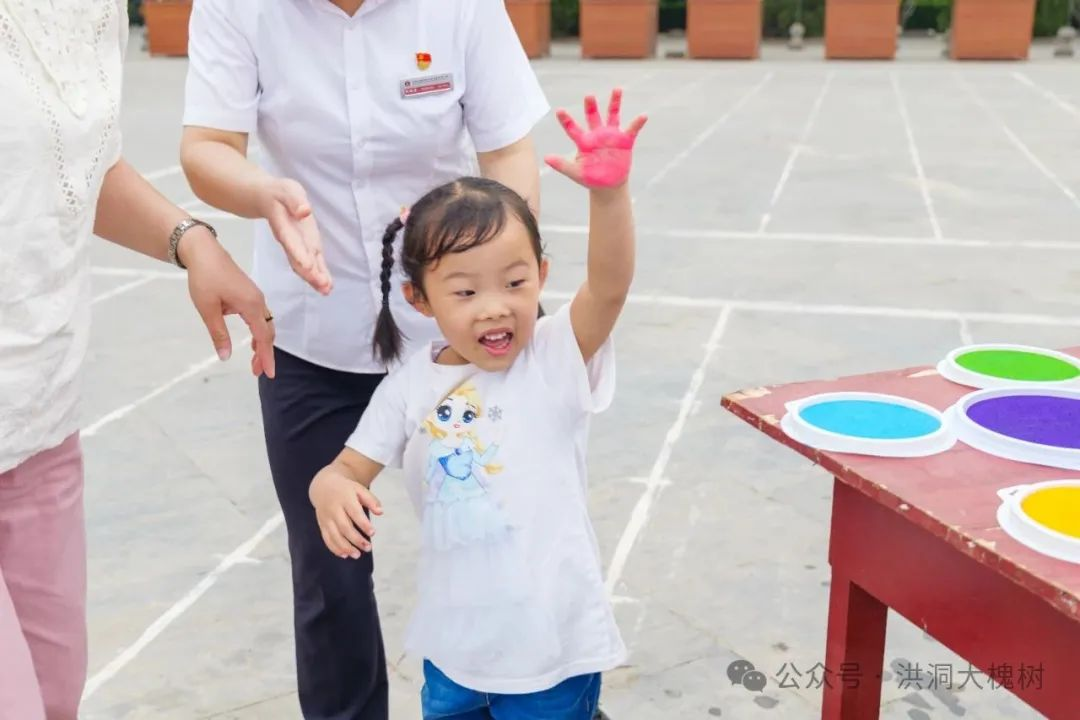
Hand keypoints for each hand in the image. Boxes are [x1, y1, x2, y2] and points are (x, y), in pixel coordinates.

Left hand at [181, 229, 275, 377]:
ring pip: (265, 325)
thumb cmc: (204, 278)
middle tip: (257, 372)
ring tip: (254, 360)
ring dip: (262, 343)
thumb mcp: (208, 309)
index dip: (267, 357)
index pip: (264, 337)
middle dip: (265, 353)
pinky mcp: (250, 294)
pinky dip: (258, 331)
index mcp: (251, 306)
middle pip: (268, 332)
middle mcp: (258, 302)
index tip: (268, 374)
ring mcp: (256, 297)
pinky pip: (260, 317)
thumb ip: (219, 334)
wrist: (204, 251)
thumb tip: (225, 356)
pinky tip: (250, 339)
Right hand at [256, 177, 332, 294]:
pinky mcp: (302, 247)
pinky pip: (309, 262)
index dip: (299, 254)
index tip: (308, 267)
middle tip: (323, 286)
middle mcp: (289, 239)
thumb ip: (295, 200)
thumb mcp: (287, 189)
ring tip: (326, 290)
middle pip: (297, 258)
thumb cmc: (278, 193)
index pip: (291, 241)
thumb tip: (305, 211)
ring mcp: (295, 245)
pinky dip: (317, 274)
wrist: (266, 199)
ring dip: (314, 278)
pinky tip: (326, 286)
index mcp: (284, 225)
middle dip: (310, 273)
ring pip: (303, 265)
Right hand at [309, 464, 382, 559]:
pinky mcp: (321, 525)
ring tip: (357, 555)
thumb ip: (371, 500)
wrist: (323, 486)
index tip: (373, 533)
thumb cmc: (345, 489)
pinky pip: (326, 538)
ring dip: (345, 547)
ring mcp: (326, 518)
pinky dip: (334, 548)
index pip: (355, 513)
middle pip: (344, 527)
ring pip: (334, 535)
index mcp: (345, 498)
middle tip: (368, 547)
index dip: (363, 524)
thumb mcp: (359, 489)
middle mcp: (334, 509)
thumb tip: (380, 512)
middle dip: (356, 539)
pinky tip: (344, 554)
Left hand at [545, 88, 646, 189]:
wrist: (608, 185)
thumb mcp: (575, 172)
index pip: (572, 128)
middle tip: (588, 95)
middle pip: (593, 116)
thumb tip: (546, 158)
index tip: (559, 111)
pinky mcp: (624, 141)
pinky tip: (643, 116)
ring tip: (617, 89)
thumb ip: (562, 165)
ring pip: (613, 115)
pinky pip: (631, 130)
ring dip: (615, 103)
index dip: (566, 120)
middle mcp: (597, 135)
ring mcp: (611, 136)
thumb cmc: (590, 178)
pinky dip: (637, 123)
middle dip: (591, 106)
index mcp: (584, 141)